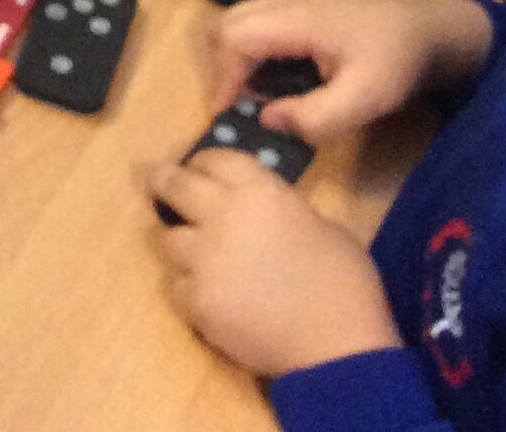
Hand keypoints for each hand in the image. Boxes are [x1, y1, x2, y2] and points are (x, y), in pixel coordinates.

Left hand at [154, 152, 400, 377]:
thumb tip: (263, 215)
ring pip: (166, 239)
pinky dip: (189, 289)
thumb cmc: (346, 284)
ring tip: (192, 254)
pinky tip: (210, 298)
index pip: (213, 158)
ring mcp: (203, 259)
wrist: (338, 347)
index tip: (198, 168)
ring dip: (178, 243)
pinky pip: (177, 286)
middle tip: (159, 184)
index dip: (203, 162)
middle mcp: (221, 215)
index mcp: (259, 190)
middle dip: (163, 181)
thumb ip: (282, 210)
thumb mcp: (323, 226)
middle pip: (173, 184)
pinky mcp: (196, 300)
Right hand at [213, 0, 495, 140]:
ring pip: (239, 18)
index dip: (224, 77)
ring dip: (238, 56)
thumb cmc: (398, 63)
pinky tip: (277, 73)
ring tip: (258, 92)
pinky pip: (257, 18)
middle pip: (227, 23)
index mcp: (298, 17)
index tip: (228, 113)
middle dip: (225, 66)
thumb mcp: (365, 100)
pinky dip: (253, 46)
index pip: (234, 38)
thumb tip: (266, 118)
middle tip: (239, 103)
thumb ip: (314, 116)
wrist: (432, 30)